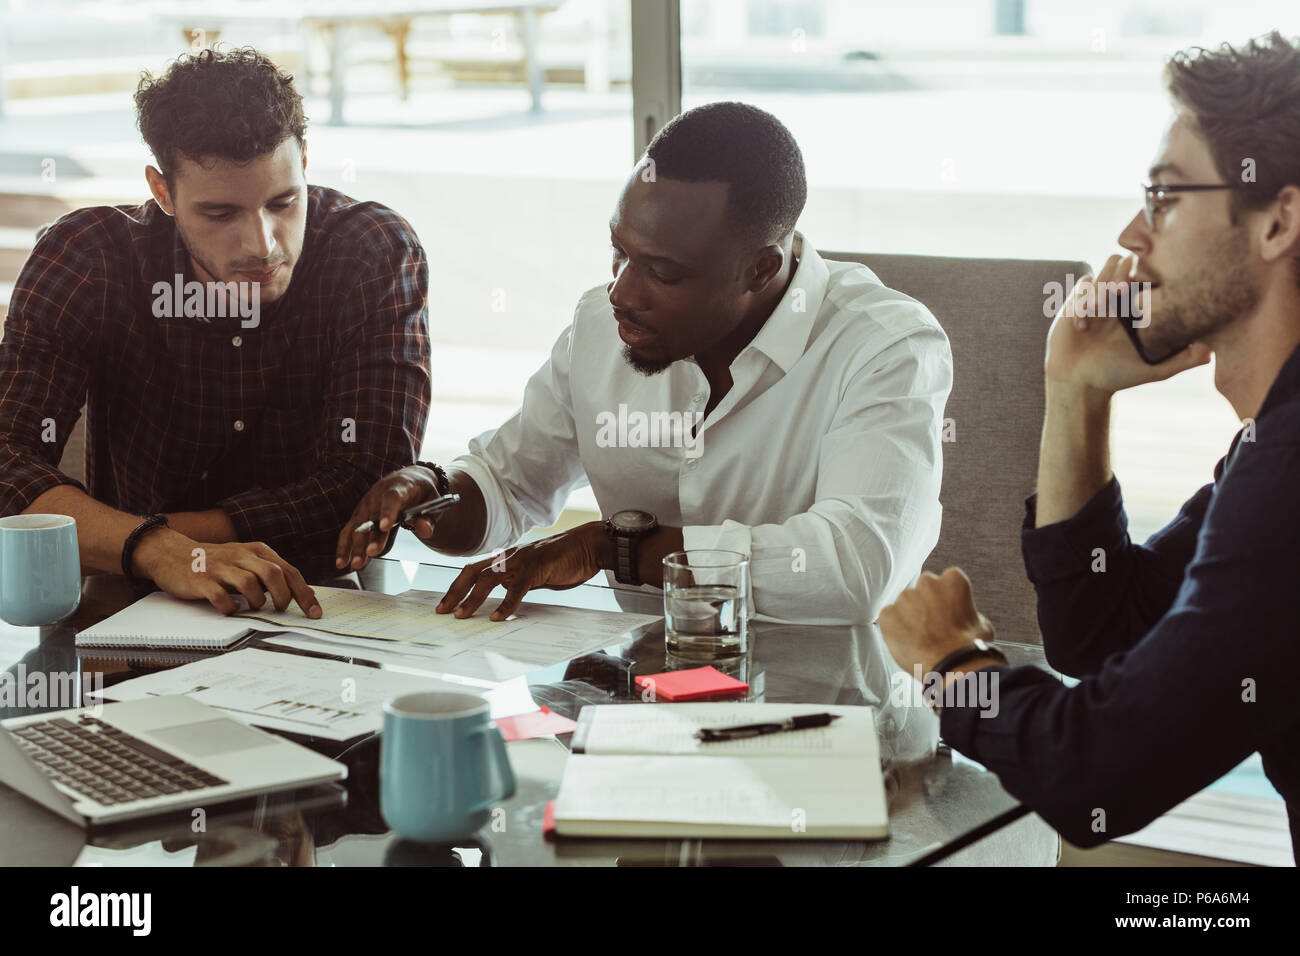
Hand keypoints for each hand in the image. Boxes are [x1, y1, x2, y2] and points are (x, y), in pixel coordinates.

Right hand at [133, 529, 319, 617]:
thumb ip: (268, 572)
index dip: (304, 593)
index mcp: (255, 551)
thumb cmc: (214, 561)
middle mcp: (240, 556)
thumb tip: (298, 593)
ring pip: (250, 584)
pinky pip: (221, 597)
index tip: (314, 612)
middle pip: (274, 574)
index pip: (289, 571)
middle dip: (285, 597)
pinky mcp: (202, 581)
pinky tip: (231, 609)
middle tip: (282, 610)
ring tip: (253, 607)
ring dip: (257, 601)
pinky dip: (230, 608)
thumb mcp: (244, 559)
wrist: (171, 553)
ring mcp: (220, 568)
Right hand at [336, 465, 442, 570]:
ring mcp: (365, 504)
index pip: (392, 498)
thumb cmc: (421, 492)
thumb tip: (425, 530)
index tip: (385, 527)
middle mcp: (378, 494)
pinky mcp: (358, 514)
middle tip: (371, 553)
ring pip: (358, 526)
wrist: (407, 478)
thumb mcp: (432, 501)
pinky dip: (344, 546)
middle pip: (372, 516)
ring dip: (356, 545)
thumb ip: (429, 517)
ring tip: (357, 564)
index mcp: (399, 487)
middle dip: (371, 536)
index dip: (388, 512)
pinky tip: (342, 562)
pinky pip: (348, 530)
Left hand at [436, 522, 610, 620]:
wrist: (589, 546)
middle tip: (443, 611)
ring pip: (489, 578)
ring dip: (472, 598)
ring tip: (462, 616)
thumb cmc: (565, 559)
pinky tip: (498, 617)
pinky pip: (517, 587)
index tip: (445, 604)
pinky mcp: (537, 567)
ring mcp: (523, 560)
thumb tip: (505, 595)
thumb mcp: (536, 573)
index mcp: (508, 558)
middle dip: (455, 592)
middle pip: (473, 571)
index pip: (474, 570)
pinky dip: (506, 603)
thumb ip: (519, 581)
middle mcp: (510, 556)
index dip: (457, 586)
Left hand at [878, 568, 994, 675]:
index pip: (945, 582)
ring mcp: (905, 597)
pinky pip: (889, 619)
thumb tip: (966, 618)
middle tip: (932, 627)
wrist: (951, 664)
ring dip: (909, 617)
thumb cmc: (969, 647)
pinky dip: (895, 630)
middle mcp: (927, 582)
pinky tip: (908, 643)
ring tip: (922, 639)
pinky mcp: (887, 613)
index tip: (947, 613)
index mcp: (953, 579)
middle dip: (925, 604)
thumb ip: (969, 613)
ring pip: (904, 605)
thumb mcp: (982, 625)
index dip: (946, 600)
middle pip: (922, 590)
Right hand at [1044, 253, 1210, 396]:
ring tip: (1102, 306)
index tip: (1146, 292)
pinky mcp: (1073, 305)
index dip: (1147, 278)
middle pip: (1124, 268)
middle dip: (1123, 274)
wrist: (1079, 384)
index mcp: (1136, 310)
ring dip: (1103, 284)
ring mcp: (1094, 301)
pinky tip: (1083, 328)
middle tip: (1123, 290)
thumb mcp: (1153, 371)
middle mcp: (1117, 301)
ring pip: (1103, 273)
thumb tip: (1211, 354)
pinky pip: (1082, 287)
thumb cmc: (1115, 377)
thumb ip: (1181, 361)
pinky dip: (1082, 301)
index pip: (1146, 280)